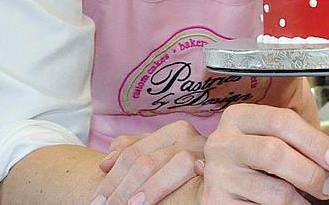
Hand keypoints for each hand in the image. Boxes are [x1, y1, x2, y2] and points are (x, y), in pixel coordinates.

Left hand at [91, 120, 205, 204]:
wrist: (231, 164)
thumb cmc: (182, 164)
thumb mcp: (159, 152)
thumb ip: (132, 150)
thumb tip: (104, 164)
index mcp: (173, 130)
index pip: (133, 154)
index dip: (112, 178)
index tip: (97, 200)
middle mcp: (189, 136)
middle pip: (147, 162)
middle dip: (123, 188)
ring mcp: (204, 152)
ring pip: (172, 166)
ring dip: (150, 189)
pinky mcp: (216, 169)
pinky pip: (197, 177)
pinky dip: (174, 185)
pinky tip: (166, 199)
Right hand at [195, 103, 328, 202]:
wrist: (229, 192)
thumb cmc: (266, 166)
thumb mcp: (296, 148)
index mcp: (240, 117)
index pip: (281, 121)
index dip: (316, 142)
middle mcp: (223, 142)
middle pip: (274, 154)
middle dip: (311, 173)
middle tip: (328, 187)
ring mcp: (217, 175)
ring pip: (273, 192)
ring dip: (300, 201)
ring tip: (303, 199)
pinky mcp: (217, 204)